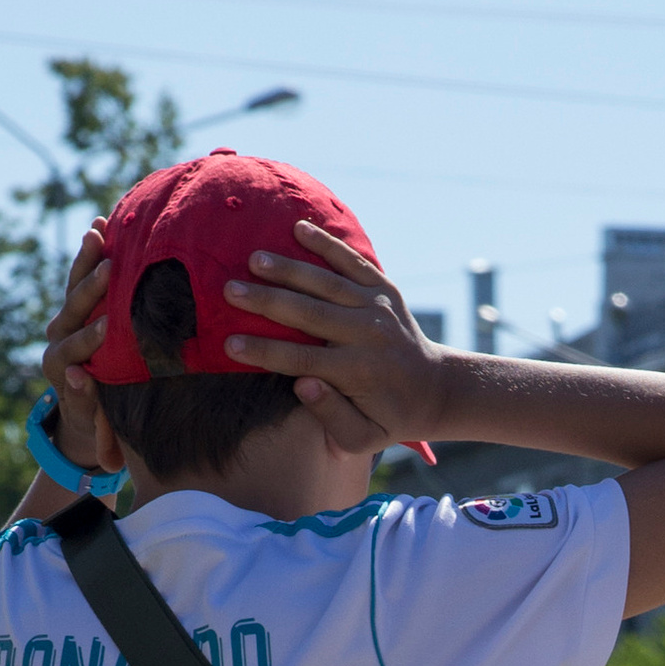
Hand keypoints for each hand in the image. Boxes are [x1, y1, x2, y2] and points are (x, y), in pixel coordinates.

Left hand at [40, 228, 113, 473]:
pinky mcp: (76, 307)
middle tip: (108, 268)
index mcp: (58, 365)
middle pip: (71, 308)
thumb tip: (80, 376)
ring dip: (86, 258)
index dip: (91, 338)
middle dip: (90, 289)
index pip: (74, 347)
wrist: (82, 411)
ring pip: (73, 285)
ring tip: (97, 229)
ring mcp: (65, 319)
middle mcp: (57, 337)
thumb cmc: (93, 422)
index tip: (110, 327)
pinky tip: (102, 227)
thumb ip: (85, 400)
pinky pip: (81, 277)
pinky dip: (91, 254)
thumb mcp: (90, 419)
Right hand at [224, 220, 438, 450]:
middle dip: (266, 301)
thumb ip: (332, 418)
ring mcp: (377, 307)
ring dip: (288, 268)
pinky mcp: (384, 288)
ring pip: (326, 282)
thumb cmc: (389, 417)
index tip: (229, 344)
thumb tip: (303, 385)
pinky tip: (299, 227)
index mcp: (357, 372)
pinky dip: (327, 243)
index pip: (301, 360)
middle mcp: (367, 335)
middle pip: (308, 314)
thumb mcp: (365, 437)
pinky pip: (351, 261)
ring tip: (254, 259)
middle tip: (229, 290)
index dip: (263, 352)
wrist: (436, 388)